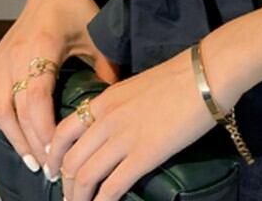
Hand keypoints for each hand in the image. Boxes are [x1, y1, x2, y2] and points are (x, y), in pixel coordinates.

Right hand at [0, 0, 121, 174]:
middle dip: (30, 141)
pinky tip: (12, 133)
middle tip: (47, 166)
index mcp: (41, 48)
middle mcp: (14, 55)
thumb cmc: (78, 10)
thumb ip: (105, 68)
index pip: (35, 99)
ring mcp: (0, 58)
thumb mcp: (97, 36)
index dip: (43, 128)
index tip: (56, 151)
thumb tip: (114, 104)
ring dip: (12, 135)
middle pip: (14, 110)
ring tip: (32, 158)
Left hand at [44, 40, 242, 200]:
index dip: (55, 157)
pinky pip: (112, 187)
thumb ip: (122, 105)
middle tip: (71, 196)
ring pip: (84, 177)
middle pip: (71, 160)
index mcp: (106, 99)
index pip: (63, 132)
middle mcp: (107, 119)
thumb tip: (118, 126)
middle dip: (66, 185)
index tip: (56, 170)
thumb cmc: (182, 75)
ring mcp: (124, 138)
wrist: (207, 73)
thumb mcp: (140, 85)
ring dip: (79, 198)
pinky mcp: (144, 155)